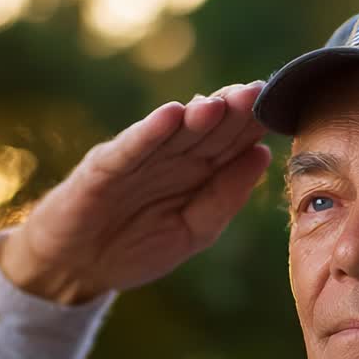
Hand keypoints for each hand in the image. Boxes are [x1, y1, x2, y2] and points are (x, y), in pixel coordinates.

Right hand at [0, 82, 270, 303]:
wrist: (75, 267)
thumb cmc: (135, 247)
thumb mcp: (193, 231)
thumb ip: (225, 198)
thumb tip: (264, 155)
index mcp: (197, 171)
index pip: (231, 142)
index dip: (253, 126)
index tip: (282, 111)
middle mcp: (170, 156)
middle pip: (206, 129)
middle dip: (231, 111)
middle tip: (258, 92)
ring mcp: (137, 159)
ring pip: (173, 132)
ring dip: (196, 114)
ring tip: (222, 101)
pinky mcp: (104, 168)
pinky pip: (130, 148)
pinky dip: (149, 132)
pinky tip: (170, 115)